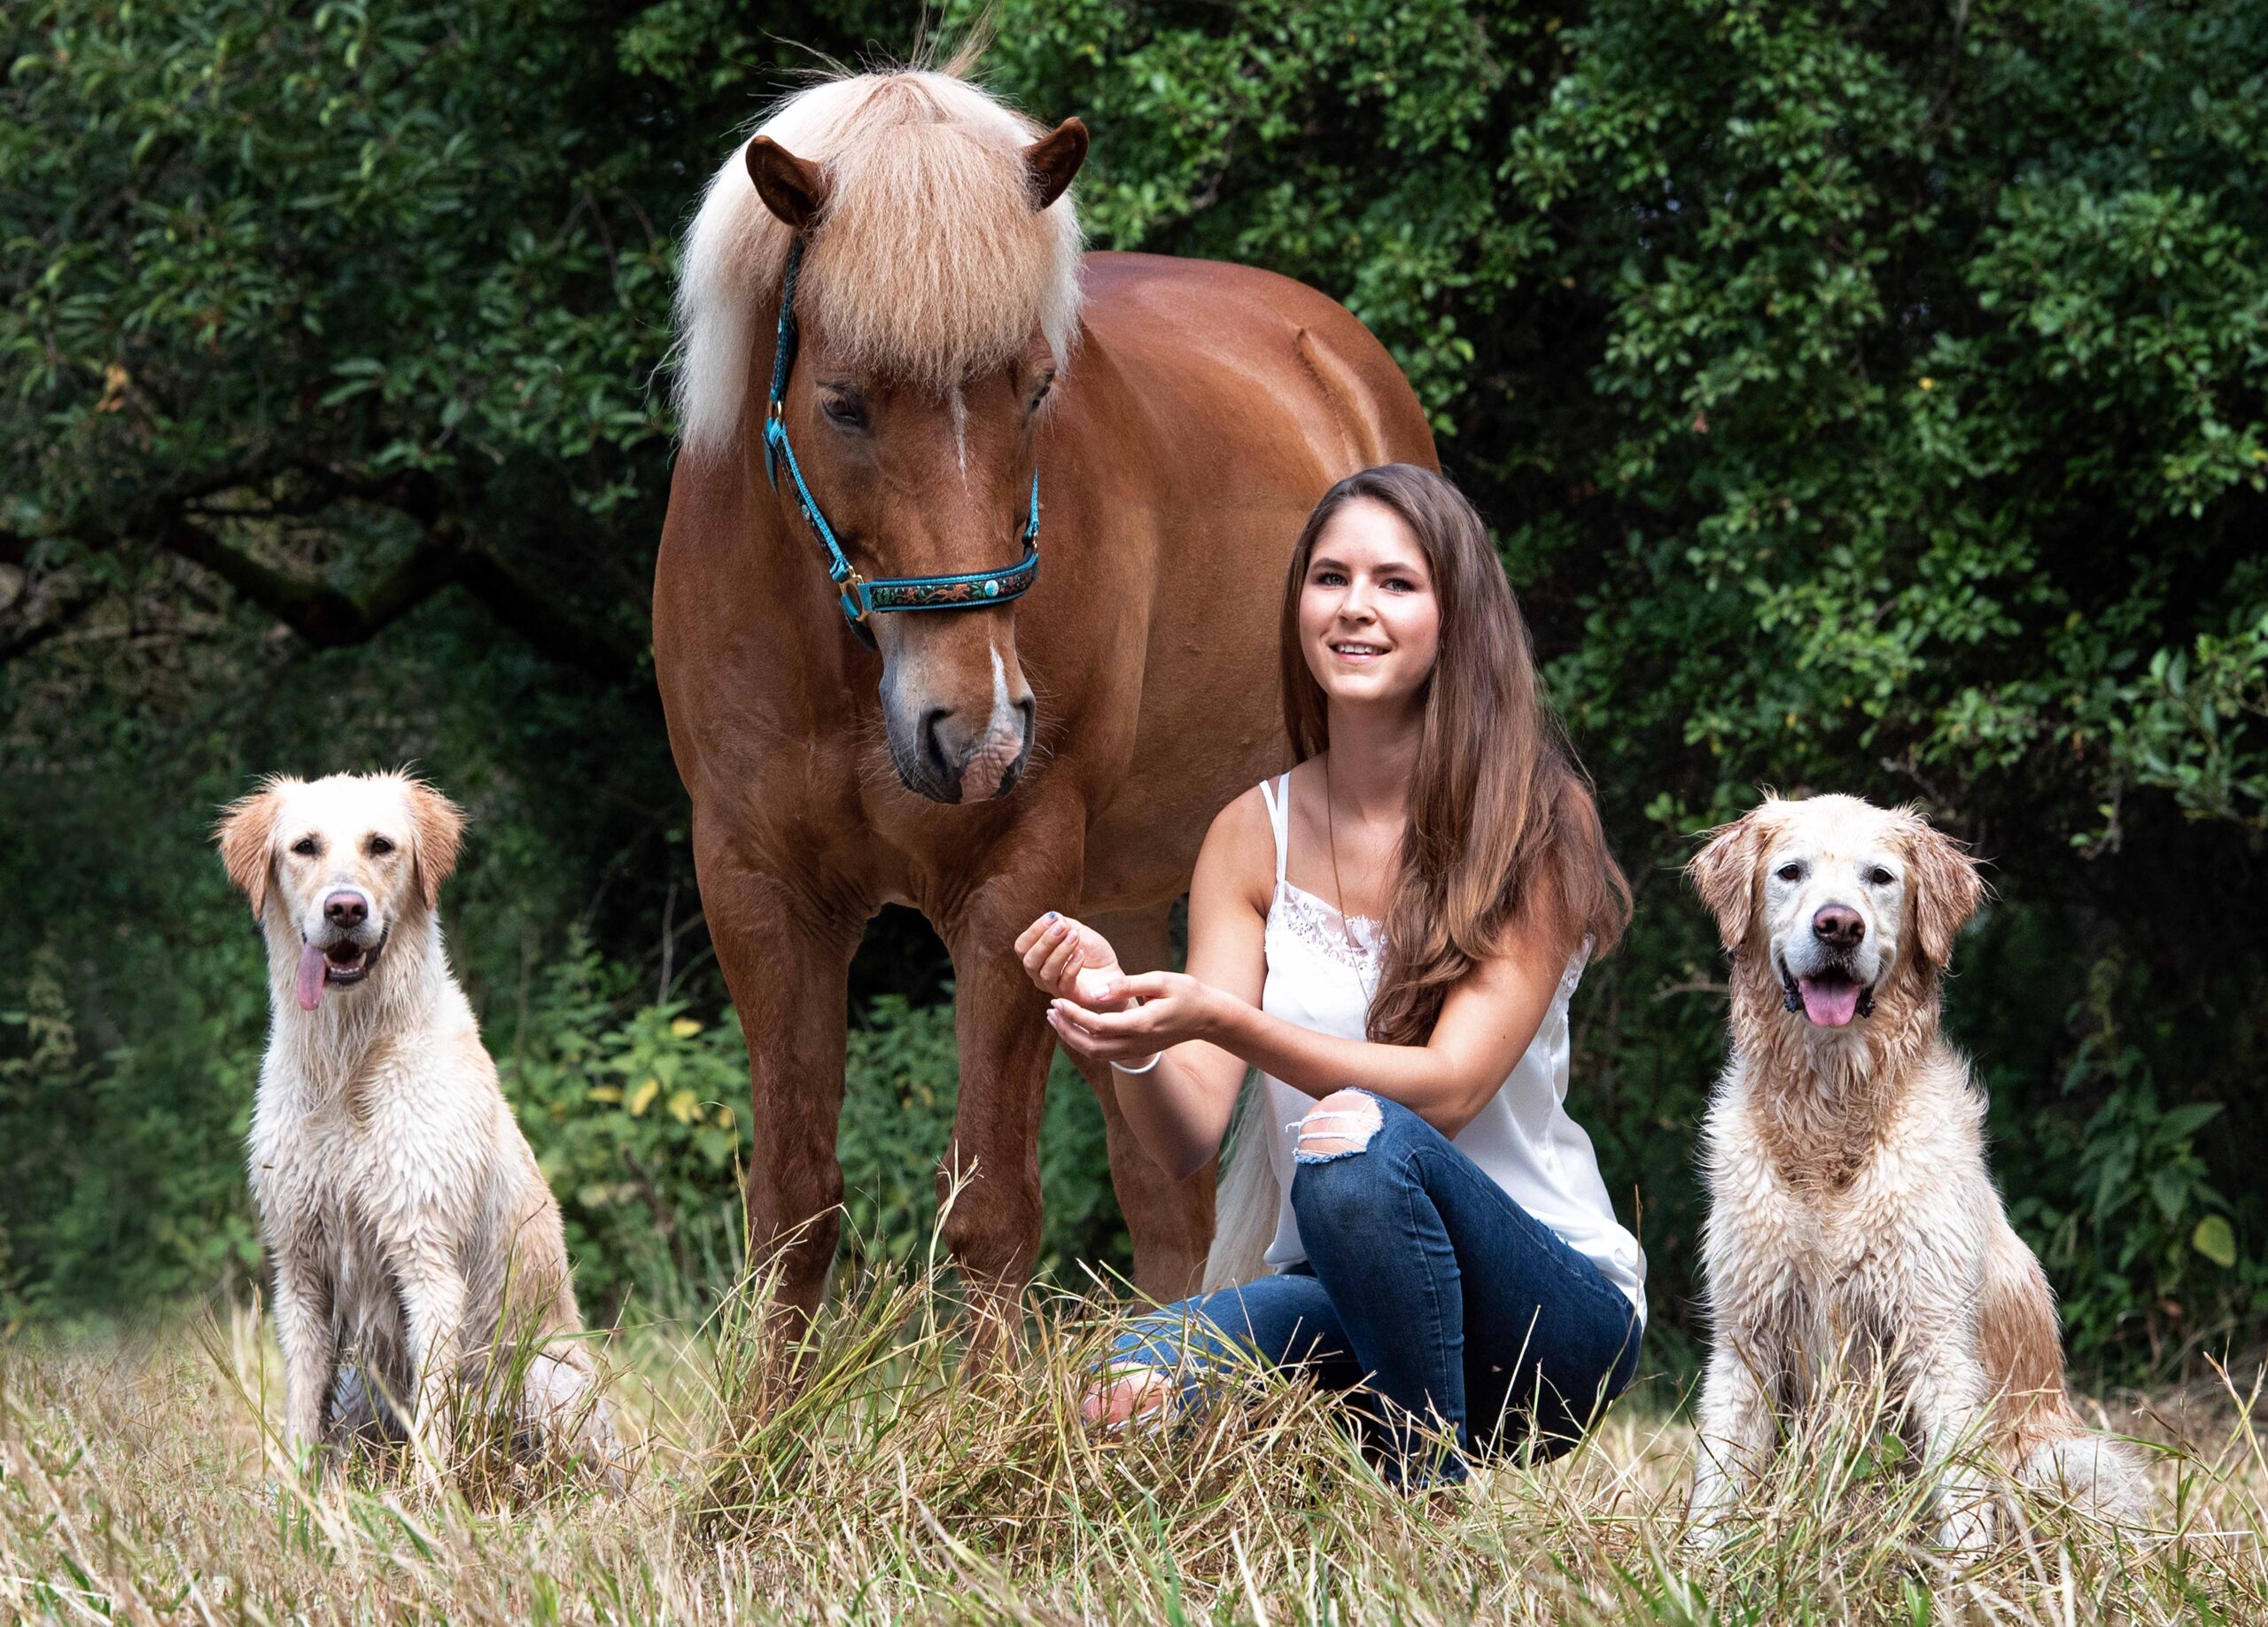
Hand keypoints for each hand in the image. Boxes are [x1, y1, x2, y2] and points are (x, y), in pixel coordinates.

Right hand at [1014, 912, 1128, 1008]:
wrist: (1112, 971)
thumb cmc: (1092, 952)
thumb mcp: (1077, 931)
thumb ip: (1062, 923)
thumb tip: (1052, 917)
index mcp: (1037, 958)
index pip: (1022, 946)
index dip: (1034, 931)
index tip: (1052, 917)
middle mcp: (1040, 975)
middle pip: (1030, 961)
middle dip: (1045, 941)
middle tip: (1062, 927)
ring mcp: (1054, 988)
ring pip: (1046, 972)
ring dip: (1060, 951)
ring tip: (1075, 937)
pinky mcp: (1071, 997)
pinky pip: (1064, 983)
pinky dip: (1072, 966)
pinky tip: (1081, 954)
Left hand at [1044, 970, 1215, 1065]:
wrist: (1207, 1017)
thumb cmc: (1186, 993)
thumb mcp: (1160, 980)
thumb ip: (1127, 985)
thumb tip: (1095, 991)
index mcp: (1141, 1024)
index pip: (1097, 1025)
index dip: (1073, 1014)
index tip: (1057, 1000)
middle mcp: (1137, 1042)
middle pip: (1090, 1046)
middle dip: (1066, 1030)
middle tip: (1050, 1011)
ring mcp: (1137, 1050)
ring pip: (1095, 1054)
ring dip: (1072, 1038)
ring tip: (1057, 1019)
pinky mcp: (1137, 1051)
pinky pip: (1104, 1053)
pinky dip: (1085, 1042)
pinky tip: (1075, 1026)